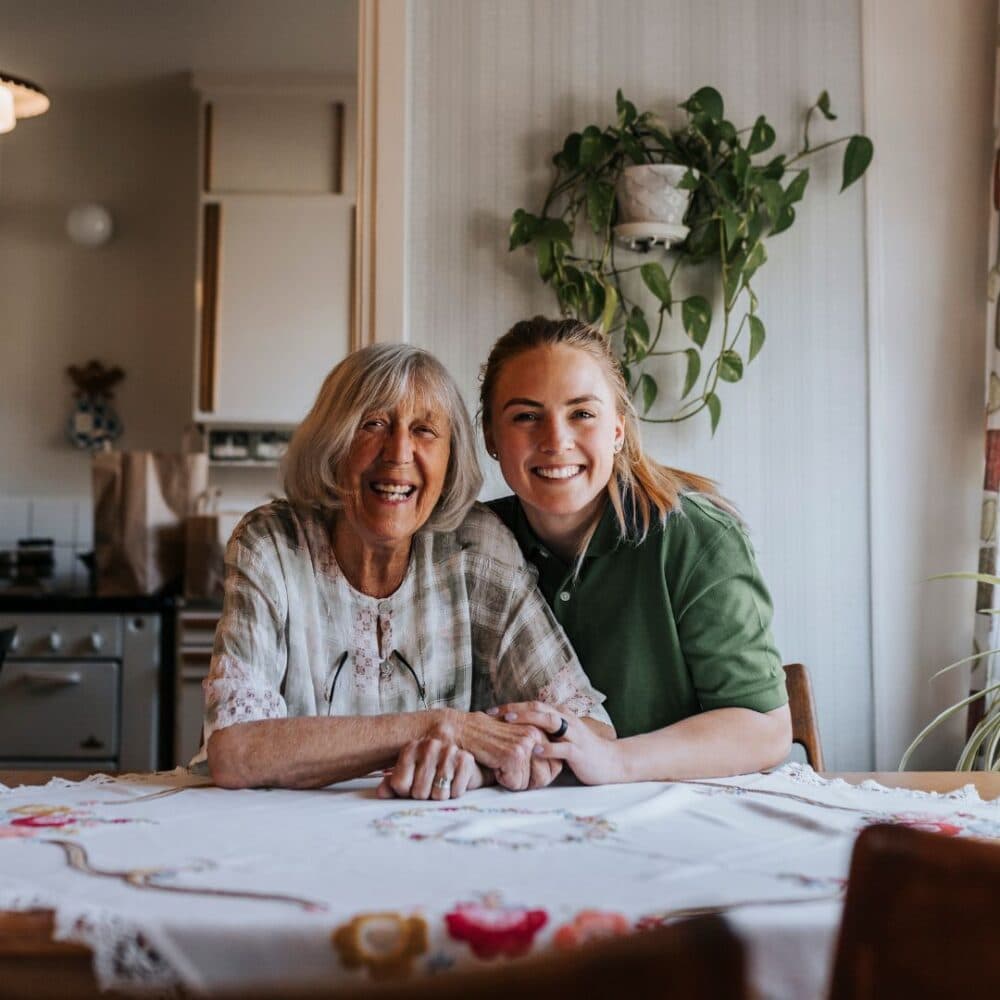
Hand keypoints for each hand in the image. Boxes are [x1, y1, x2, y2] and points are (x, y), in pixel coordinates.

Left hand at [376, 737, 487, 799]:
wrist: (463, 766)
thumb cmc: (432, 773)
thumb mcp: (409, 777)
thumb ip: (392, 785)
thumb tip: (381, 793)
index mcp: (410, 748)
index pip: (400, 784)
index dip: (406, 793)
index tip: (412, 787)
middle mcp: (429, 745)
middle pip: (419, 792)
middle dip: (425, 796)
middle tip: (431, 787)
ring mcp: (448, 750)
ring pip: (438, 794)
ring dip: (441, 796)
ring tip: (443, 785)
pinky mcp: (466, 759)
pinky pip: (455, 792)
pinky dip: (455, 793)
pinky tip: (455, 783)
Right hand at [432, 710, 547, 790]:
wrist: (460, 730)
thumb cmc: (485, 738)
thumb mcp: (515, 739)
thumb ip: (535, 750)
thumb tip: (553, 770)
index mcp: (540, 728)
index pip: (555, 765)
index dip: (538, 775)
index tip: (520, 769)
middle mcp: (537, 733)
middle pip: (546, 775)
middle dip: (527, 780)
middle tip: (507, 768)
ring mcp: (526, 743)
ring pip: (531, 782)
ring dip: (513, 780)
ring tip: (499, 763)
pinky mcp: (514, 754)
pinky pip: (516, 783)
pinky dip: (502, 780)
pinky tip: (492, 763)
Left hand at [488, 702, 621, 785]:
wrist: (611, 762)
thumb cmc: (582, 750)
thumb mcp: (562, 736)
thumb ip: (544, 730)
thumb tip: (516, 731)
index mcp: (560, 715)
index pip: (533, 705)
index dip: (511, 706)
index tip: (490, 711)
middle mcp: (566, 719)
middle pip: (538, 708)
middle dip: (514, 709)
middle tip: (493, 713)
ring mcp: (574, 734)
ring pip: (550, 721)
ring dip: (528, 719)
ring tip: (510, 721)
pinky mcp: (579, 751)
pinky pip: (562, 747)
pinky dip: (548, 747)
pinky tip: (534, 749)